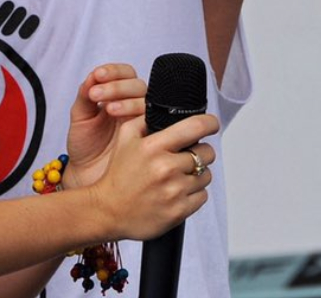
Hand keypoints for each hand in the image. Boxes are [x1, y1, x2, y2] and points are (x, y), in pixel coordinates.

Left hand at [63, 64, 145, 189]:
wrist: (87, 176)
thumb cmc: (85, 146)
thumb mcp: (80, 118)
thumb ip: (85, 96)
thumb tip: (92, 76)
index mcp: (118, 96)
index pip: (125, 74)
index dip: (114, 72)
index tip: (98, 76)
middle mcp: (134, 106)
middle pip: (139, 86)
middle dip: (118, 87)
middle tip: (97, 95)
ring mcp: (145, 122)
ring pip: (149, 103)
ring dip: (129, 102)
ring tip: (109, 110)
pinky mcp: (152, 139)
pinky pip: (158, 126)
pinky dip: (146, 121)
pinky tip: (130, 125)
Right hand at [89, 113, 218, 240]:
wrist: (109, 210)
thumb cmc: (118, 175)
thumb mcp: (125, 138)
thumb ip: (145, 119)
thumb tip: (165, 110)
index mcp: (154, 147)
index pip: (195, 127)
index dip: (209, 123)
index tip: (211, 124)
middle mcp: (166, 168)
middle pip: (206, 153)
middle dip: (200, 152)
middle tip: (185, 157)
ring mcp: (174, 190)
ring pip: (206, 175)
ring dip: (197, 174)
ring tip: (178, 177)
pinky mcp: (180, 210)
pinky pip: (202, 195)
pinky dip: (194, 193)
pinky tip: (177, 192)